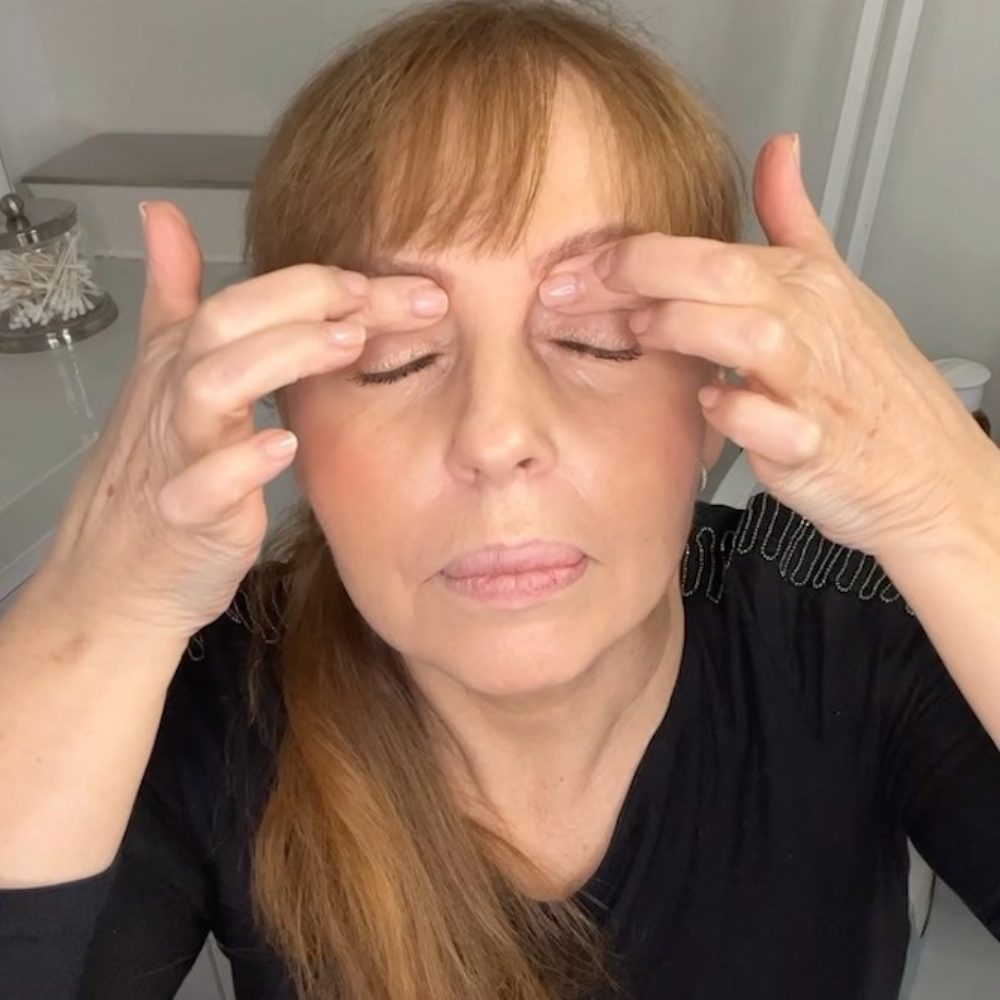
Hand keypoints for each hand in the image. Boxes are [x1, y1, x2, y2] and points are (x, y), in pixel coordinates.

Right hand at [38, 202, 447, 637]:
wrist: (116, 576)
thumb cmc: (154, 472)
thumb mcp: (163, 378)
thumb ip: (173, 296)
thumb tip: (163, 217)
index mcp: (184, 361)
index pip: (246, 298)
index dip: (314, 281)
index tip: (394, 282)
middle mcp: (177, 398)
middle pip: (227, 323)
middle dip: (308, 299)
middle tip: (382, 298)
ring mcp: (177, 456)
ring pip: (210, 386)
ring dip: (278, 357)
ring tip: (347, 345)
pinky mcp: (184, 517)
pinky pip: (202, 487)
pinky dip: (240, 464)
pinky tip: (285, 447)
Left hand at [539, 133, 995, 559]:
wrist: (924, 469)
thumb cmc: (868, 381)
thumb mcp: (834, 286)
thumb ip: (793, 220)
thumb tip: (778, 148)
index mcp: (801, 284)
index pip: (705, 250)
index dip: (629, 256)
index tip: (567, 269)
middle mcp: (807, 325)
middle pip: (720, 274)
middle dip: (635, 274)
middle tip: (564, 292)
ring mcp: (813, 386)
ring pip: (751, 334)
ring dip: (686, 327)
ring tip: (637, 336)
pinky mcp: (816, 447)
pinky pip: (776, 425)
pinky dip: (741, 412)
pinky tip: (709, 403)